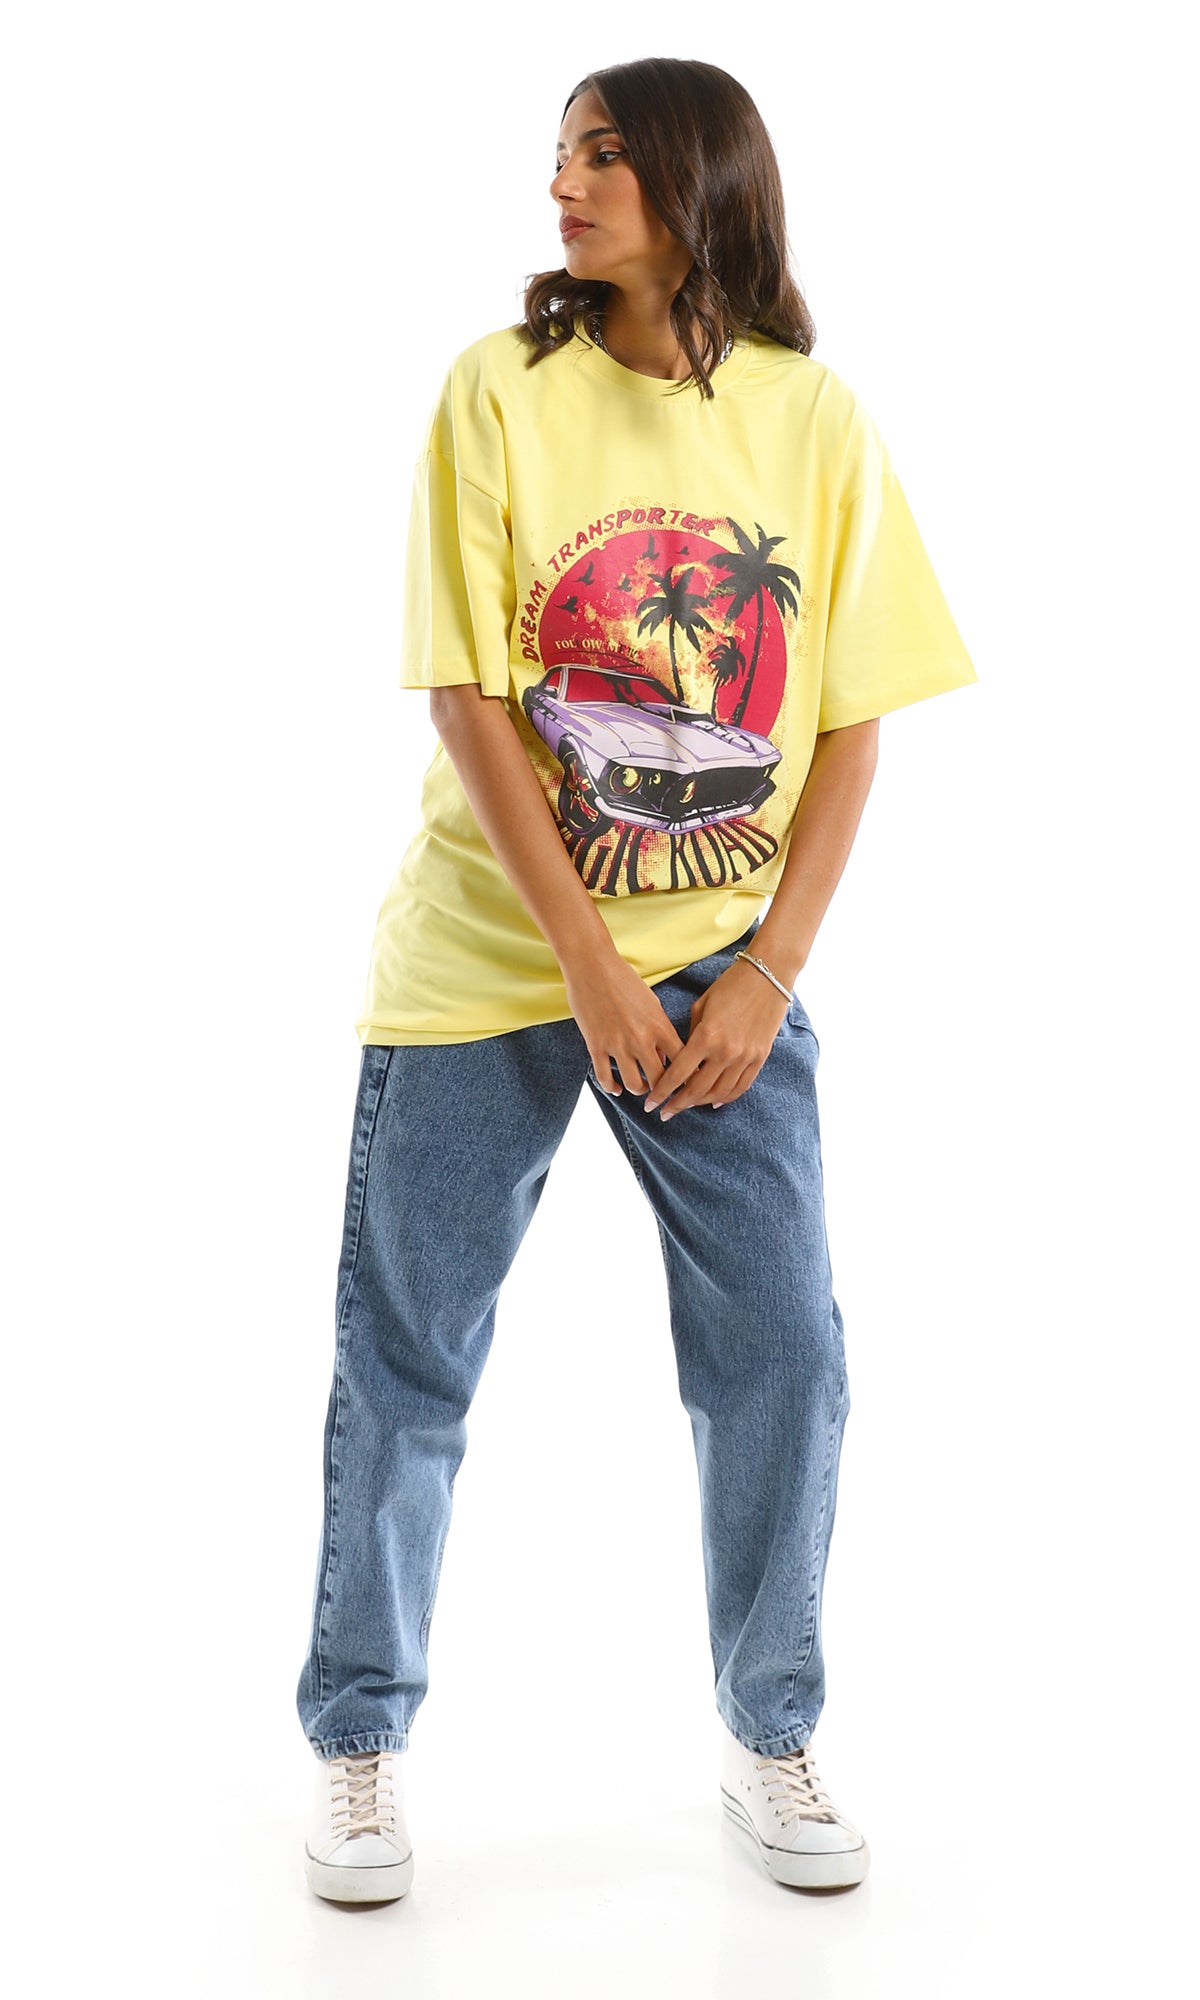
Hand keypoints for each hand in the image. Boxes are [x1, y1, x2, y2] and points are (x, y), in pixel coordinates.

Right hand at [562, 950, 686, 1096]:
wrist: (592, 966)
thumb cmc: (624, 980)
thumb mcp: (651, 1003)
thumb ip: (660, 1030)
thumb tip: (663, 1057)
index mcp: (660, 1025)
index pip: (682, 1061)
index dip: (687, 1077)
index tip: (687, 1085)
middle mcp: (641, 1038)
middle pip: (660, 1079)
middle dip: (664, 1090)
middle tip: (663, 1093)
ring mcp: (618, 1044)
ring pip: (634, 1084)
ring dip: (639, 1089)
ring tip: (639, 1086)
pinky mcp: (596, 1045)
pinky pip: (605, 1078)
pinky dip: (612, 1087)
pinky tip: (616, 1087)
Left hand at [642, 959, 790, 1117]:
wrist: (768, 975)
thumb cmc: (730, 985)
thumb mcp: (701, 1006)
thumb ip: (690, 1035)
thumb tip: (683, 1058)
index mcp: (706, 1036)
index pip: (678, 1074)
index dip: (662, 1092)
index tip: (651, 1104)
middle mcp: (725, 1051)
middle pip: (696, 1090)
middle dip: (677, 1105)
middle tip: (664, 1113)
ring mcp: (745, 1057)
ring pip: (718, 1093)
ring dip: (699, 1103)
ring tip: (686, 1106)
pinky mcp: (760, 1057)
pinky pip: (741, 1086)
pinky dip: (726, 1097)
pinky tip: (713, 1101)